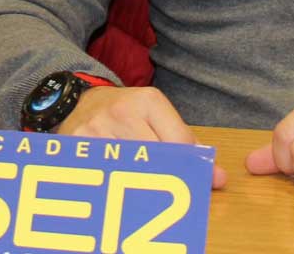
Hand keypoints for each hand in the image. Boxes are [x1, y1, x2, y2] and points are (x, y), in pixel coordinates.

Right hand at [60, 87, 226, 188]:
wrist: (76, 103)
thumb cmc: (123, 113)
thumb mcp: (155, 114)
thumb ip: (186, 143)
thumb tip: (217, 178)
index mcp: (148, 101)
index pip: (179, 143)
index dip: (189, 167)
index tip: (191, 179)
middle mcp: (122, 112)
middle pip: (156, 160)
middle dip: (165, 179)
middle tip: (167, 192)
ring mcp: (98, 129)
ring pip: (130, 171)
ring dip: (139, 186)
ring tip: (143, 190)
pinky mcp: (78, 145)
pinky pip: (105, 175)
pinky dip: (114, 185)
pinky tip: (119, 187)